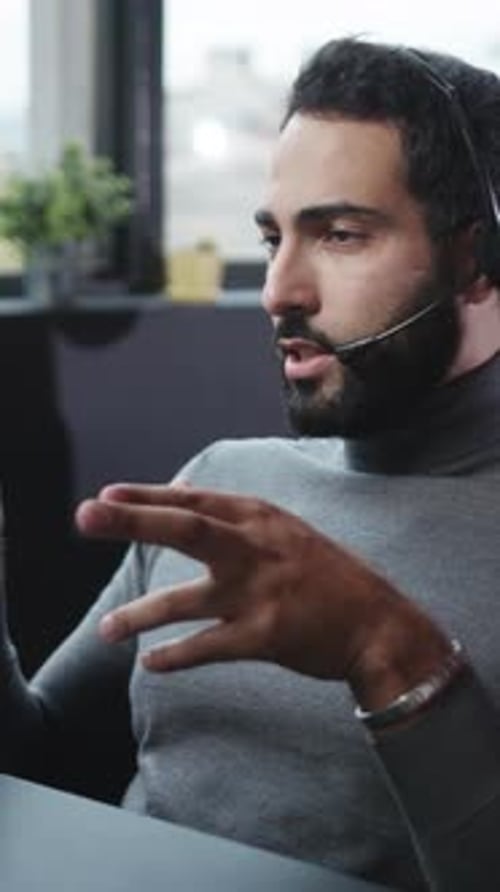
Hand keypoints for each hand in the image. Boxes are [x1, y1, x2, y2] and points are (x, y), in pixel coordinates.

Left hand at [76, 483, 450, 707]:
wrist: (377, 622)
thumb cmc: (326, 574)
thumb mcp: (284, 529)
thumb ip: (235, 516)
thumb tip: (181, 494)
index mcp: (260, 518)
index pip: (192, 501)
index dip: (146, 496)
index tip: (105, 494)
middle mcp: (255, 548)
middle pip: (183, 529)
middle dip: (131, 521)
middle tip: (84, 515)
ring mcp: (258, 592)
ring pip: (183, 601)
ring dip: (138, 615)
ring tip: (107, 629)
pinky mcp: (264, 635)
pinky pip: (206, 647)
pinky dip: (175, 656)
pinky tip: (151, 663)